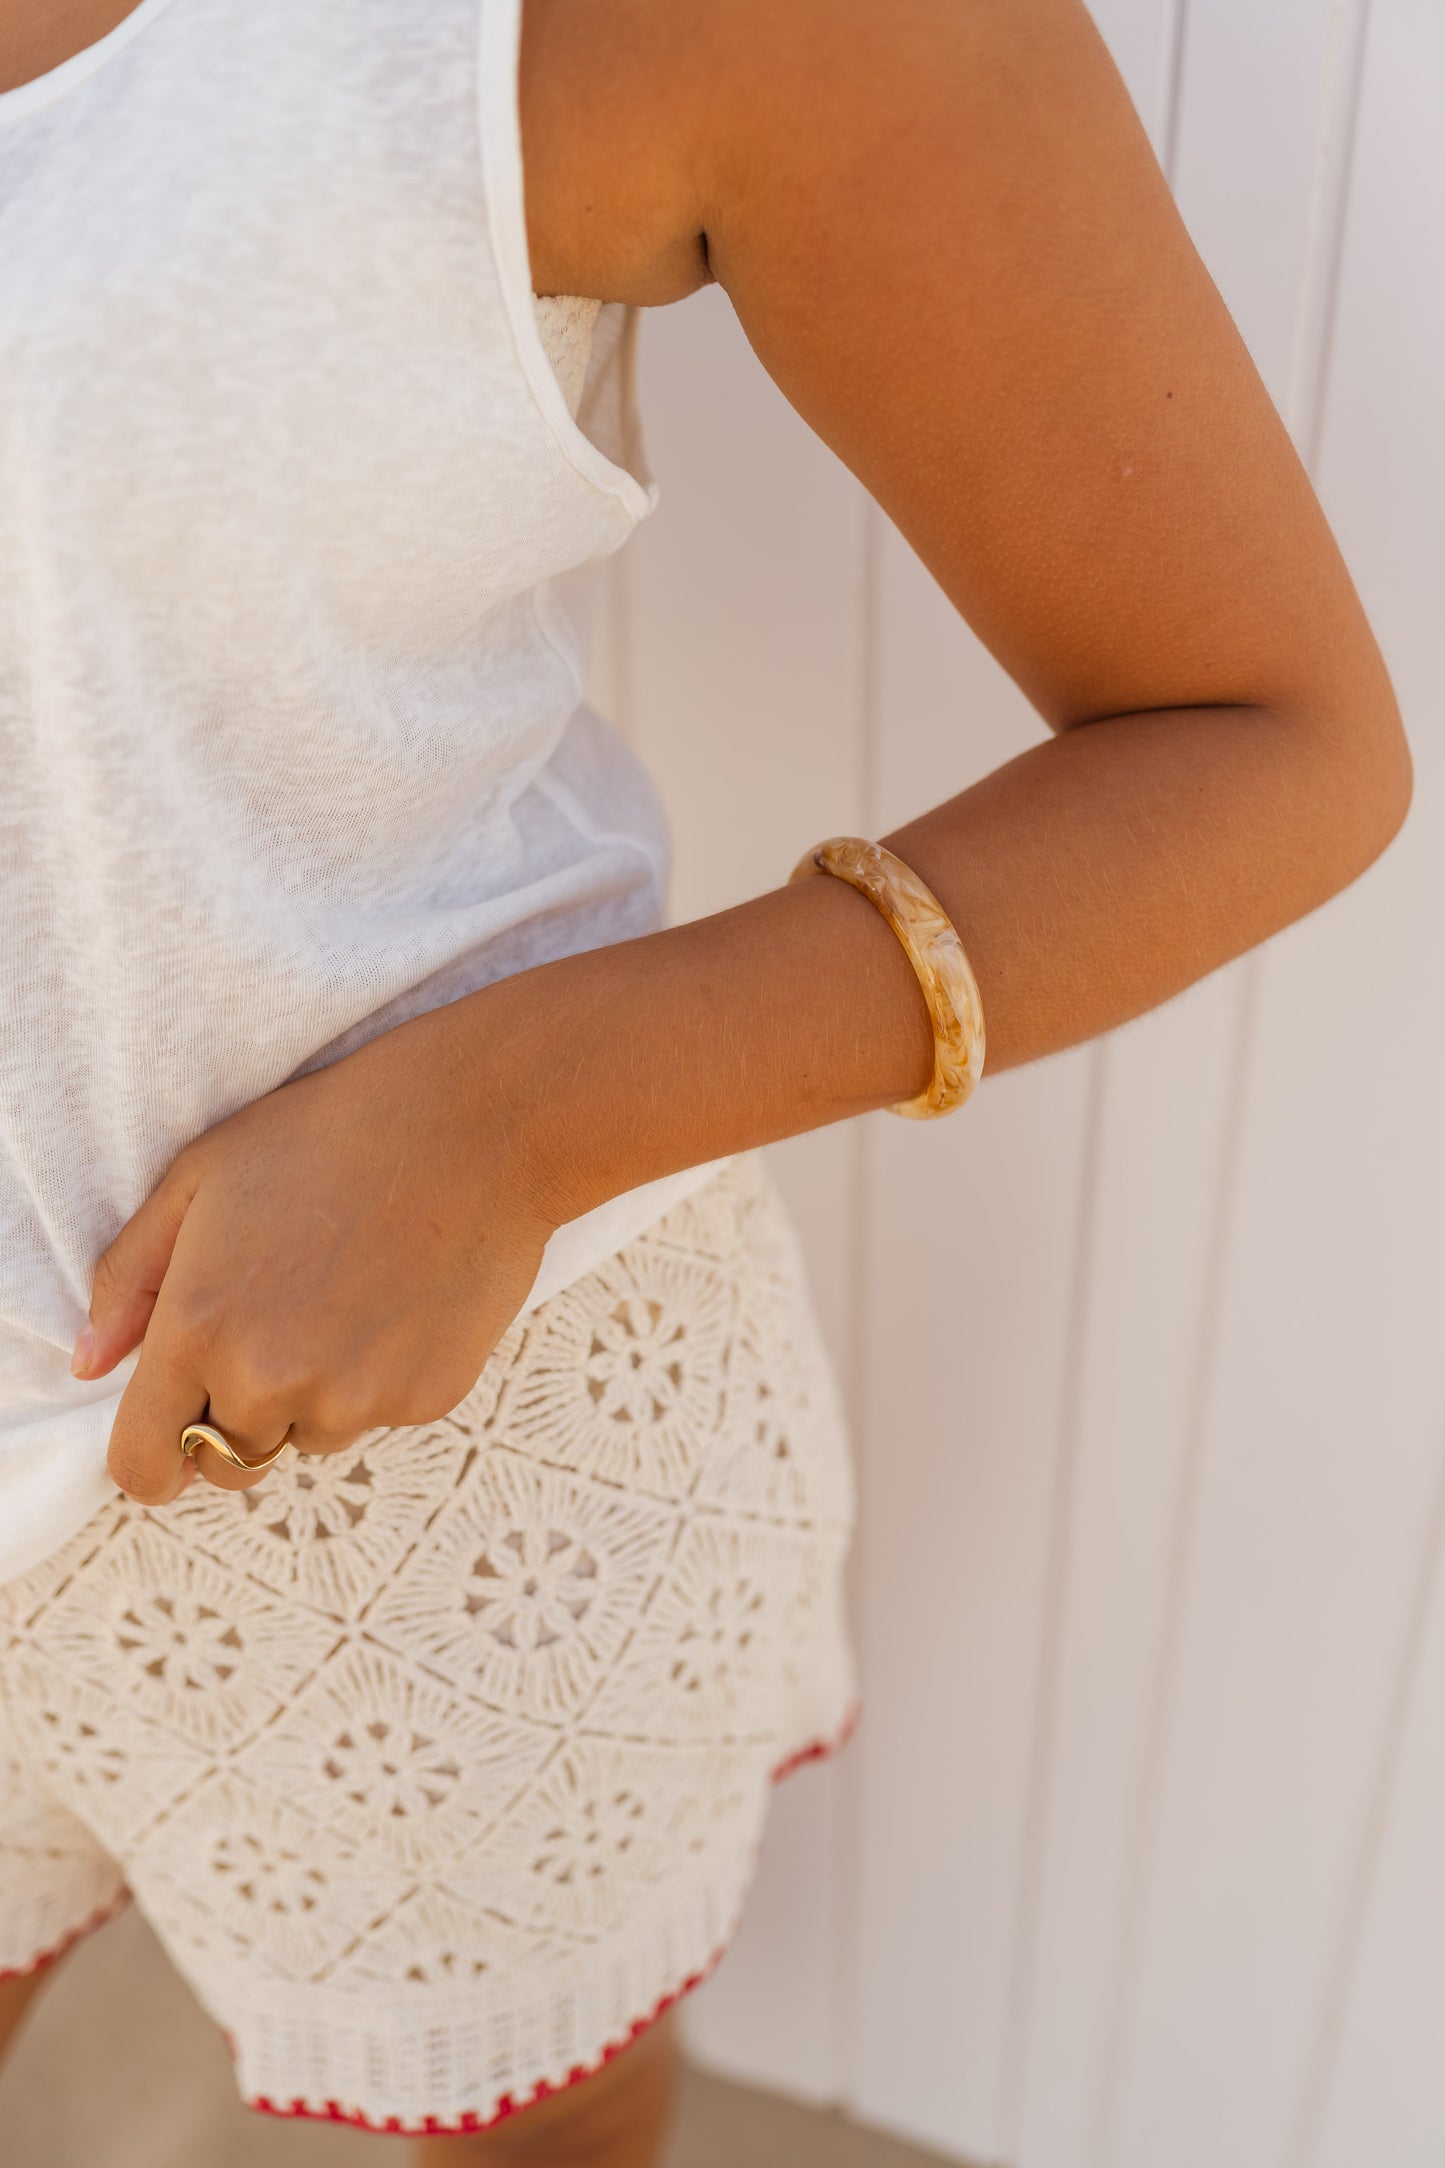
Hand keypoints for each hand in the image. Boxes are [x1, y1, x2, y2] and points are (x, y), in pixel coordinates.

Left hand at [72, 1002, 557, 1504]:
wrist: (476, 1125)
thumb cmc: (332, 1134)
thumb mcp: (201, 1177)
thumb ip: (130, 1278)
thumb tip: (92, 1366)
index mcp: (198, 1329)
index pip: (145, 1464)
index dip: (151, 1463)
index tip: (169, 1449)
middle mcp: (269, 1380)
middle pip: (229, 1460)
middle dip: (237, 1415)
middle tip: (278, 1326)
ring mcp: (353, 1397)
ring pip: (308, 1437)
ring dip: (312, 1394)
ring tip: (349, 1295)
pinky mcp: (423, 1400)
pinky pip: (378, 1416)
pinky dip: (380, 1376)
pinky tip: (399, 1297)